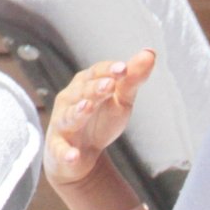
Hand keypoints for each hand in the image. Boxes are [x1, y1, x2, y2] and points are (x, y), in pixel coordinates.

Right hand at [44, 50, 155, 189]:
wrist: (83, 156)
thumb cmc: (101, 121)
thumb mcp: (121, 100)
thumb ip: (132, 79)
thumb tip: (150, 52)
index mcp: (85, 84)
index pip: (96, 72)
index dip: (109, 70)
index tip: (124, 68)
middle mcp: (70, 100)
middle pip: (83, 92)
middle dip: (95, 88)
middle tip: (109, 85)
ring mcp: (63, 125)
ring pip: (70, 116)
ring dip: (78, 112)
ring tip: (88, 107)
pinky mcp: (59, 149)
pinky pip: (61, 151)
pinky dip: (66, 153)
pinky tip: (74, 156)